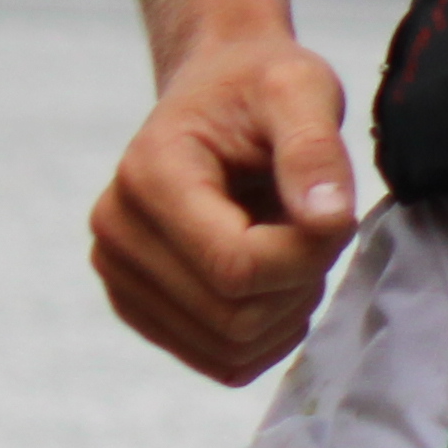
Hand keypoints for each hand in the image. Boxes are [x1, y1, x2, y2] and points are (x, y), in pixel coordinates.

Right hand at [89, 34, 361, 382]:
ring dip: (284, 309)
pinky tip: (273, 278)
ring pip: (228, 348)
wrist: (218, 91)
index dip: (305, 255)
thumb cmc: (260, 86)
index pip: (235, 267)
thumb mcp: (301, 90)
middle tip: (313, 225)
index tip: (330, 210)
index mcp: (149, 176)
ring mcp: (119, 276)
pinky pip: (219, 361)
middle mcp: (117, 232)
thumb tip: (328, 220)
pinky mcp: (139, 306)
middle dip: (298, 281)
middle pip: (233, 315)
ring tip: (288, 243)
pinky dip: (264, 333)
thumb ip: (315, 151)